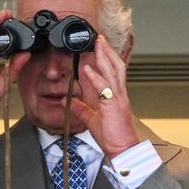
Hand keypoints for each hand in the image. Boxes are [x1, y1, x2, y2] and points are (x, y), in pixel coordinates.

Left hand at [70, 36, 138, 158]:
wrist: (122, 150)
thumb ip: (80, 109)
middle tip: (99, 38)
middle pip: (116, 66)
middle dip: (107, 51)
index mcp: (115, 96)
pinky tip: (87, 69)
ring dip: (104, 57)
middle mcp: (119, 94)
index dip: (106, 58)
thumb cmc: (112, 136)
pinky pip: (104, 88)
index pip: (112, 72)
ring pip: (113, 72)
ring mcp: (118, 99)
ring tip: (97, 44)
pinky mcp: (114, 106)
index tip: (98, 46)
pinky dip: (96, 77)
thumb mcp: (91, 120)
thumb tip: (66, 101)